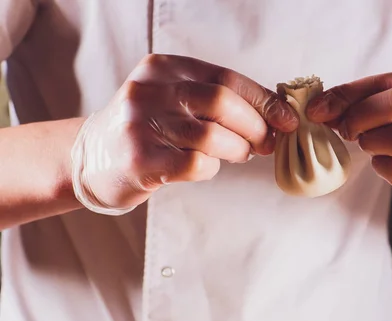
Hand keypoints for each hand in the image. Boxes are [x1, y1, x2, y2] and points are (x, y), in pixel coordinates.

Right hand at [71, 54, 297, 214]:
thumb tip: (274, 113)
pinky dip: (213, 168)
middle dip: (256, 126)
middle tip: (267, 143)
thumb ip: (215, 99)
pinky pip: (196, 164)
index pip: (227, 78)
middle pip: (223, 102)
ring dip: (239, 150)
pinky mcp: (141, 159)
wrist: (92, 158)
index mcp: (164, 68)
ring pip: (213, 136)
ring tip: (240, 155)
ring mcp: (141, 124)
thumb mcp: (173, 98)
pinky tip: (206, 166)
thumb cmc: (148, 129)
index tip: (287, 119)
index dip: (264, 100)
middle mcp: (150, 90)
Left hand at [306, 68, 391, 222]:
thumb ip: (370, 100)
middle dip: (360, 117)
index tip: (320, 109)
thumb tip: (322, 108)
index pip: (387, 82)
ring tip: (372, 145)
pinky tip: (386, 163)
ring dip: (371, 143)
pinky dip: (382, 166)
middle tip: (349, 130)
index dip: (346, 95)